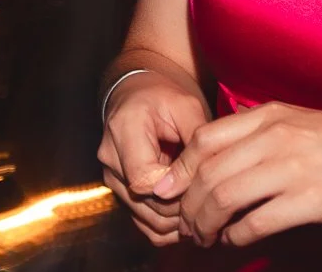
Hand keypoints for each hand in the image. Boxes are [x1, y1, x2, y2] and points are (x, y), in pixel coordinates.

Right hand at [97, 70, 210, 246]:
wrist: (139, 96)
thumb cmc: (164, 98)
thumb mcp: (187, 107)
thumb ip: (197, 142)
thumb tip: (207, 180)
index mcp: (123, 130)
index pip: (144, 180)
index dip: (176, 191)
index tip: (201, 184)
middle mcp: (110, 158)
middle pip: (146, 204)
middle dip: (182, 209)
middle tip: (211, 200)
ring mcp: (112, 178)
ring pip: (147, 220)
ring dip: (178, 222)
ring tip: (204, 209)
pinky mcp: (120, 192)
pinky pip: (145, 224)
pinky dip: (169, 226)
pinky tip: (189, 214)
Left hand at [159, 103, 321, 247]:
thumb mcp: (309, 127)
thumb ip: (268, 135)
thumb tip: (228, 158)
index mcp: (273, 115)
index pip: (203, 139)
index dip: (180, 170)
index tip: (170, 193)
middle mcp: (278, 134)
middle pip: (207, 171)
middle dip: (187, 204)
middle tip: (184, 226)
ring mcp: (296, 165)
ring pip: (224, 196)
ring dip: (206, 223)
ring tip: (205, 238)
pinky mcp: (315, 199)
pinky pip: (257, 221)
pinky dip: (237, 235)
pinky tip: (236, 241)